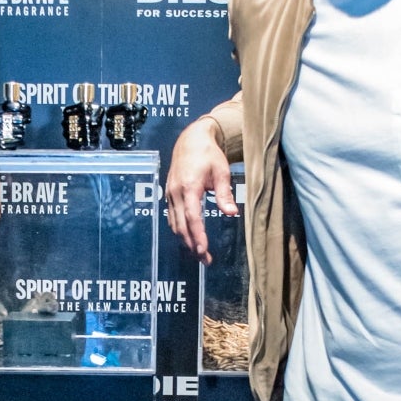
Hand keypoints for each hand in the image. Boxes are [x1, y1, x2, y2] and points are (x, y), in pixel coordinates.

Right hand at [165, 117, 236, 264]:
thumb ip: (224, 194)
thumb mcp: (221, 171)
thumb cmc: (208, 154)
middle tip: (205, 260)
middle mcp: (176, 192)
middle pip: (181, 225)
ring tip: (200, 253)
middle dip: (192, 244)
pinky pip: (172, 217)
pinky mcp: (169, 194)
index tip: (204, 250)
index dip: (197, 235)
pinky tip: (190, 237)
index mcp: (189, 186)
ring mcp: (170, 194)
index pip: (192, 217)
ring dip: (186, 240)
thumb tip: (231, 213)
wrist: (190, 141)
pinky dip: (180, 230)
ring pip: (174, 224)